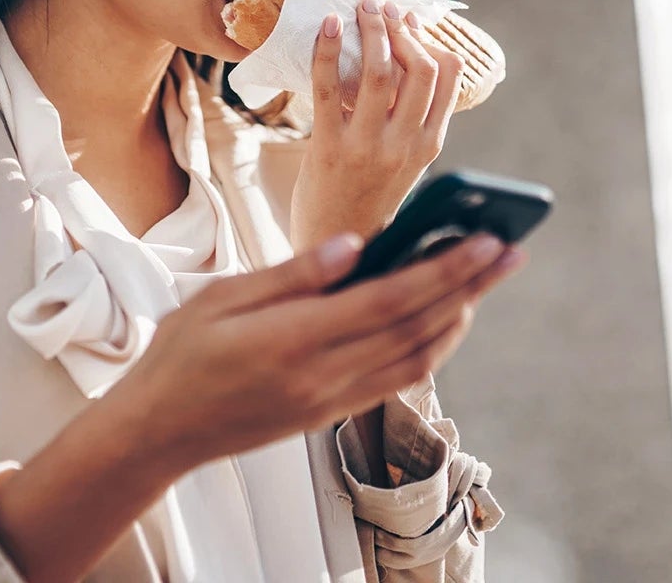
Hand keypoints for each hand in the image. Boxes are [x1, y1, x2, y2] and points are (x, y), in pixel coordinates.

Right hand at [112, 229, 524, 471]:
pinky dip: (431, 347)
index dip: (444, 271)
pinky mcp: (330, 412)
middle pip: (416, 327)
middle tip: (511, 252)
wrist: (161, 430)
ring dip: (459, 317)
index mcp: (293, 339)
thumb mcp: (221, 298)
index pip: (389, 301)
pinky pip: (396, 379)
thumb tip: (355, 245)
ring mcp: (330, 399)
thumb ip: (293, 273)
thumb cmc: (182, 354)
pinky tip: (444, 319)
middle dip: (470, 287)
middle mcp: (322, 375)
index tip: (484, 241)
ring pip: (416, 358)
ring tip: (485, 280)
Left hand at [288, 0, 463, 251]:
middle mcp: (405, 145)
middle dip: (400, 29)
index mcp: (430, 145)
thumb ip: (413, 119)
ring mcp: (368, 147)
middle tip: (382, 7)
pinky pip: (329, 87)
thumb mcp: (407, 162)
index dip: (429, 41)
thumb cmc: (370, 196)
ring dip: (370, 30)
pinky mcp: (329, 148)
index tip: (410, 21)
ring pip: (378, 72)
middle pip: (418, 68)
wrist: (335, 244)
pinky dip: (328, 50)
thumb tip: (408, 57)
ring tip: (360, 10)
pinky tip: (328, 26)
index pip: (448, 78)